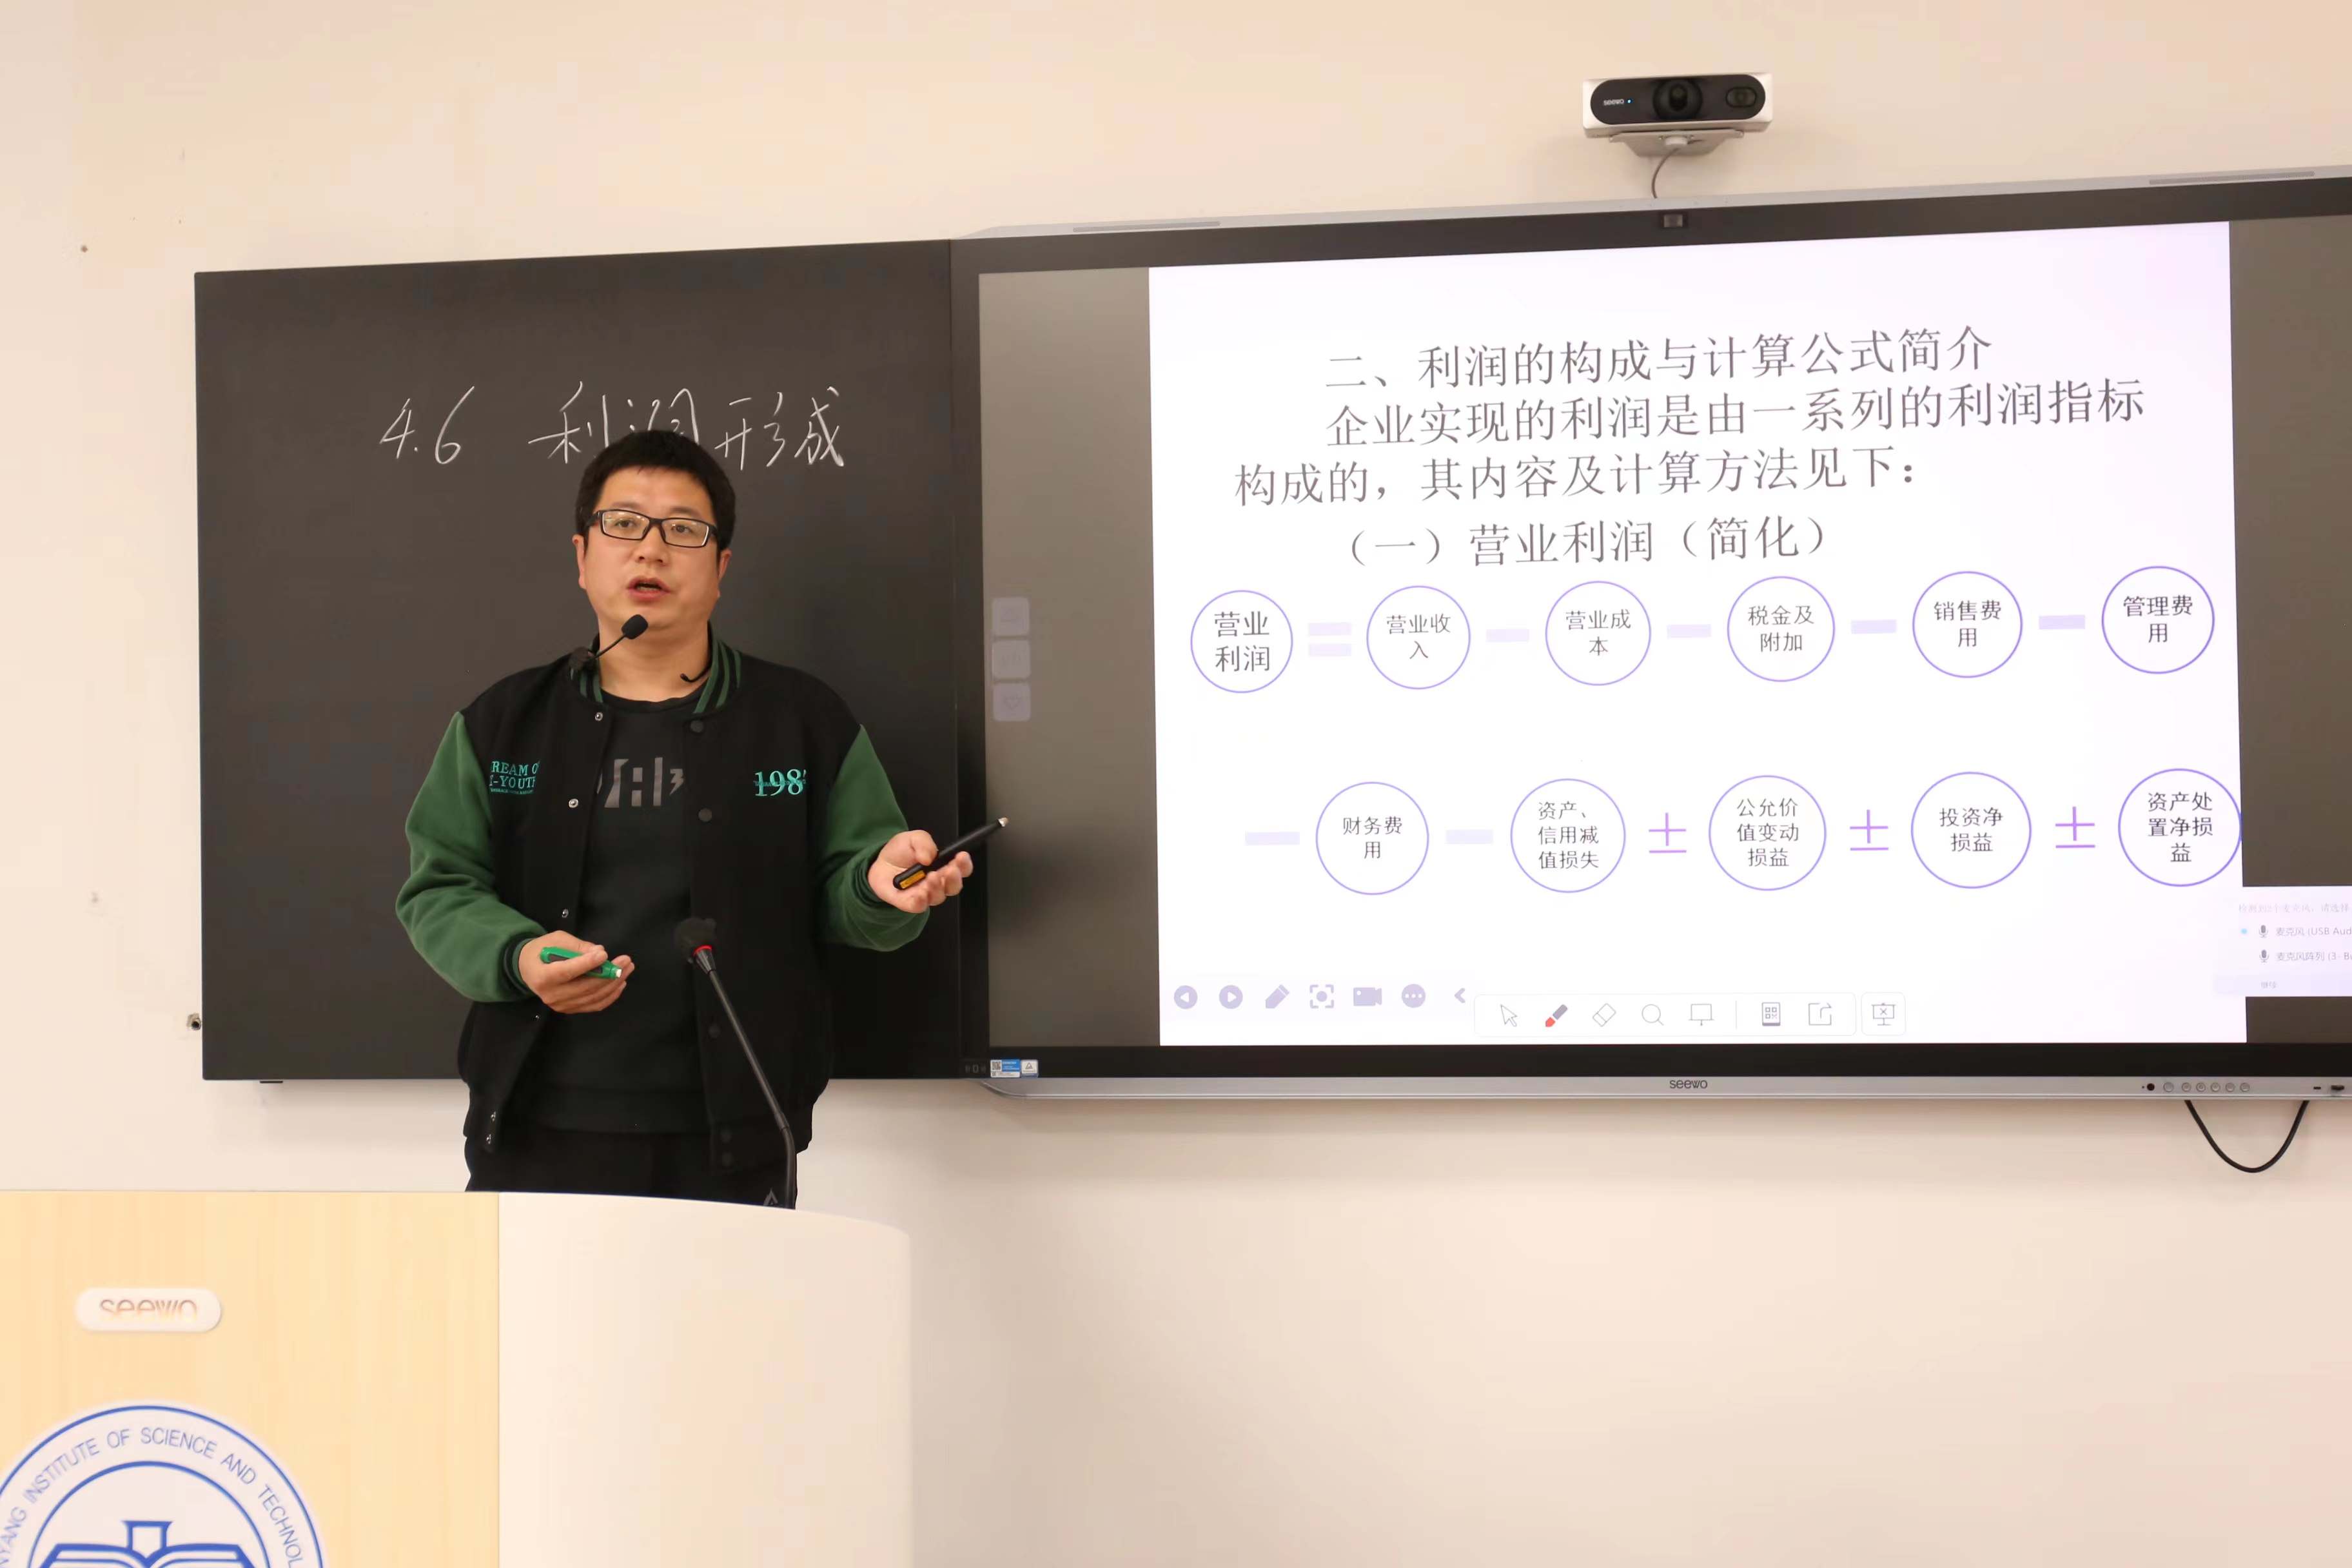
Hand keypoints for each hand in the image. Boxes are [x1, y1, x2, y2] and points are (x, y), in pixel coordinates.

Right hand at [517, 930, 634, 1013]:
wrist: (528, 969)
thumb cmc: (541, 951)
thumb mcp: (556, 940)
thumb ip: (577, 945)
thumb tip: (599, 952)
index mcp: (543, 976)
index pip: (568, 971)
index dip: (587, 964)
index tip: (605, 955)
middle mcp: (551, 995)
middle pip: (586, 987)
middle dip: (610, 974)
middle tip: (626, 961)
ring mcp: (561, 1005)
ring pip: (593, 997)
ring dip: (614, 984)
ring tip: (627, 969)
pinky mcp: (569, 1009)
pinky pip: (594, 1005)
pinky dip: (610, 996)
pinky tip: (620, 984)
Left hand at [868, 830, 973, 913]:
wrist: (879, 863)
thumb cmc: (900, 852)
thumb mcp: (912, 839)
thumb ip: (923, 842)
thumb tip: (930, 856)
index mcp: (943, 865)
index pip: (961, 868)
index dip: (964, 864)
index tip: (962, 856)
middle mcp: (938, 882)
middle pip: (954, 886)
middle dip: (954, 878)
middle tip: (950, 870)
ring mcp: (925, 894)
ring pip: (938, 897)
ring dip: (937, 888)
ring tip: (930, 878)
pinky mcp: (910, 902)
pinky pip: (919, 906)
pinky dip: (921, 901)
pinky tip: (920, 893)